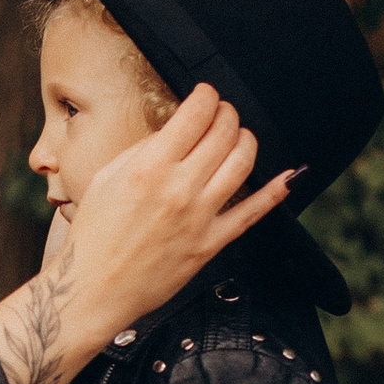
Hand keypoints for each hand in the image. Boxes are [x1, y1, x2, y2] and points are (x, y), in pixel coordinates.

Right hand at [0, 84, 291, 383]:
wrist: (94, 289)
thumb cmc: (94, 236)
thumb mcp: (106, 178)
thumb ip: (143, 150)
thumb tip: (175, 130)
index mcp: (149, 168)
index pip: (195, 115)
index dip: (206, 96)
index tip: (206, 95)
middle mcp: (178, 189)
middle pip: (223, 134)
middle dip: (227, 114)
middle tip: (223, 113)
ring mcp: (199, 217)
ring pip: (242, 163)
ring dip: (247, 140)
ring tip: (240, 136)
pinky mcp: (211, 243)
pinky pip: (253, 213)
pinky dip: (276, 191)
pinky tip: (289, 176)